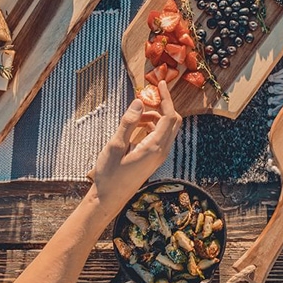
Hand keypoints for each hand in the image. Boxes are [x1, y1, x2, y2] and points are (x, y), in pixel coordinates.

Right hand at [87, 80, 181, 214]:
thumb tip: (139, 101)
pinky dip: (151, 126)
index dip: (166, 97)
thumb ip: (128, 122)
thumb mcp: (115, 146)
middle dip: (163, 106)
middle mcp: (162, 151)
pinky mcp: (154, 159)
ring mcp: (159, 156)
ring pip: (166, 129)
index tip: (161, 83)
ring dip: (154, 116)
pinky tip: (136, 127)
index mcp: (155, 147)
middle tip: (146, 98)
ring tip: (135, 115)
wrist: (108, 199)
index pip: (169, 116)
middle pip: (173, 121)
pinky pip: (160, 137)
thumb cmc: (110, 175)